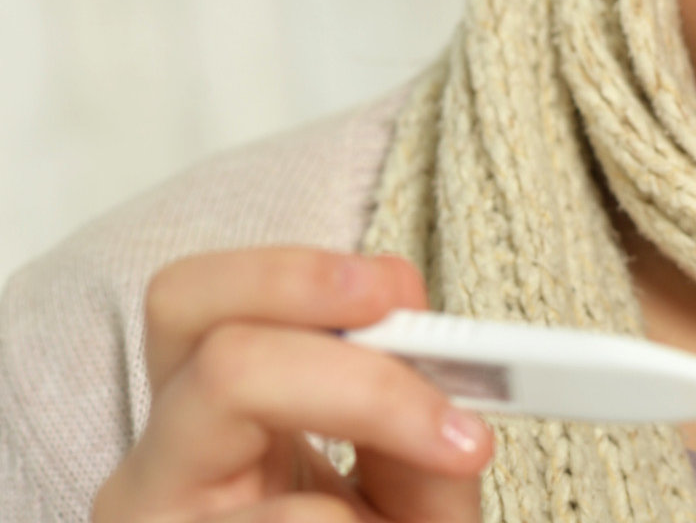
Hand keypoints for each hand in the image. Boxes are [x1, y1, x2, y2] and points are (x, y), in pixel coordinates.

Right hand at [92, 248, 491, 522]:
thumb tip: (456, 388)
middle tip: (450, 419)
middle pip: (224, 362)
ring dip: (374, 502)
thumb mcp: (402, 487)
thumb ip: (419, 427)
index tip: (407, 296)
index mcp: (203, 412)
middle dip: (358, 375)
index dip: (302, 278)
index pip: (202, 302)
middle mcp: (155, 475)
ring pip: (278, 493)